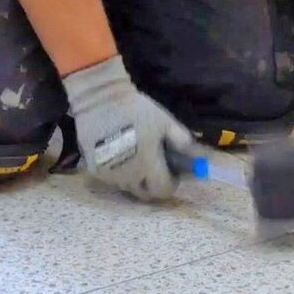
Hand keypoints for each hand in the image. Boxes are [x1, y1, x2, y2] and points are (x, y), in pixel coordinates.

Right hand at [61, 55, 194, 199]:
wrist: (100, 99)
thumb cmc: (137, 110)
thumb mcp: (165, 121)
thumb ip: (182, 141)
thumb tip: (199, 157)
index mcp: (148, 165)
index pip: (163, 190)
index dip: (171, 184)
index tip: (172, 173)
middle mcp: (129, 176)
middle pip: (145, 193)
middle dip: (153, 185)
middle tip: (155, 169)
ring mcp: (110, 175)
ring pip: (127, 187)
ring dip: (135, 178)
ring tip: (136, 157)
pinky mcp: (94, 170)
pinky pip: (112, 179)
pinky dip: (118, 172)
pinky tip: (119, 154)